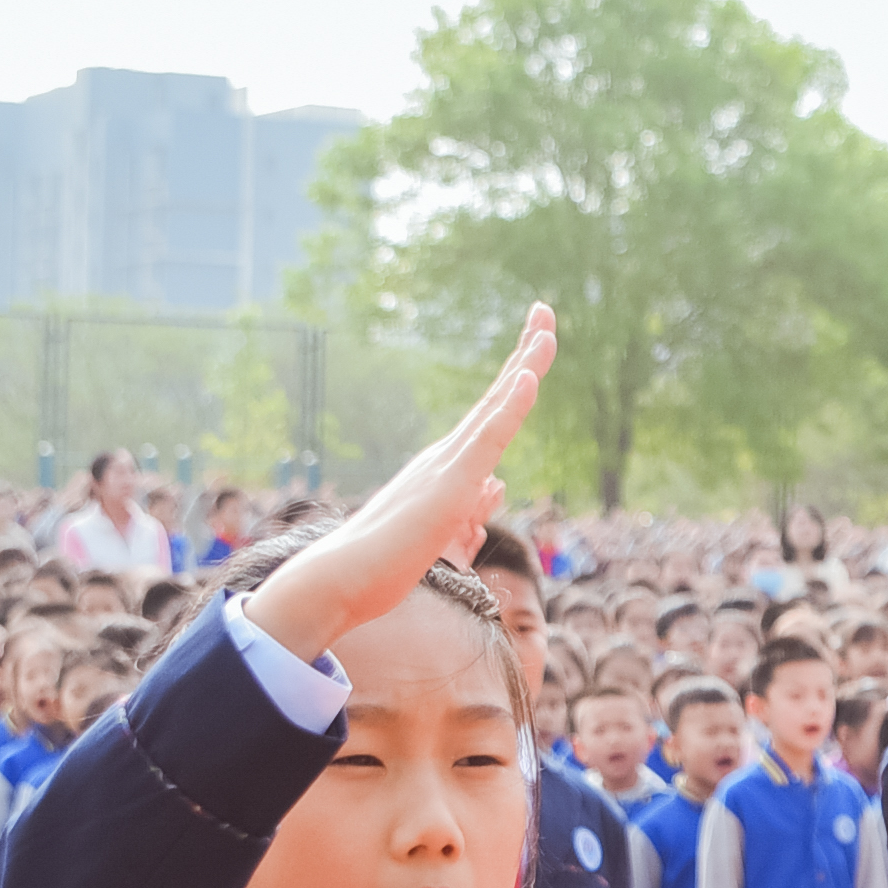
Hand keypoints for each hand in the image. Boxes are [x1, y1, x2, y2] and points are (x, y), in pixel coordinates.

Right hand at [250, 312, 553, 663]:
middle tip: (545, 310)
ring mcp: (448, 465)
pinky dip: (512, 404)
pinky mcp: (451, 483)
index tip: (534, 345)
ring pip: (496, 405)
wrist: (341, 577)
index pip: (490, 414)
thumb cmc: (381, 563)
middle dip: (525, 352)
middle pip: (497, 396)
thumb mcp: (438, 532)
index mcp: (446, 466)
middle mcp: (446, 454)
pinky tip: (529, 376)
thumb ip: (468, 505)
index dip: (515, 379)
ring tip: (546, 327)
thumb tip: (495, 484)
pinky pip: (490, 437)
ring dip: (525, 363)